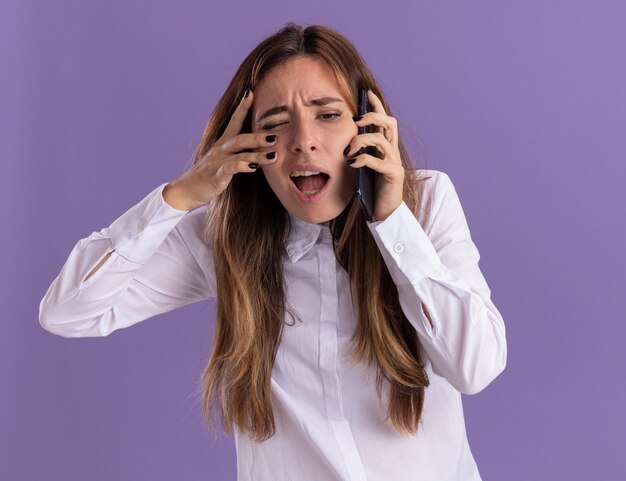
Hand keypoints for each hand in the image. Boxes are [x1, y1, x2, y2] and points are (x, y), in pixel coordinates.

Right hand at [165, 90, 277, 210]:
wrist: (186, 190)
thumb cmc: (208, 176)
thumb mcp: (223, 161)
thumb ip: (239, 154)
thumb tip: (258, 151)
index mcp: (222, 144)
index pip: (234, 121)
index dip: (242, 107)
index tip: (251, 92)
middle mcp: (220, 149)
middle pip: (241, 138)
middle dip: (258, 136)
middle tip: (276, 136)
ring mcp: (218, 162)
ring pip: (239, 153)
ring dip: (257, 154)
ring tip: (273, 155)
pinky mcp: (216, 175)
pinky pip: (231, 167)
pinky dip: (243, 166)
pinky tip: (254, 167)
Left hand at [344, 90, 403, 221]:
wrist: (385, 211)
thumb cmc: (372, 188)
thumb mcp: (363, 165)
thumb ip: (359, 151)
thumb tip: (344, 139)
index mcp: (386, 147)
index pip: (384, 120)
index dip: (377, 105)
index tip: (366, 93)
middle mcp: (393, 152)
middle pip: (389, 124)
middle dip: (373, 116)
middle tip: (356, 119)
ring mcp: (395, 163)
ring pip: (382, 141)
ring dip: (363, 140)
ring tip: (349, 148)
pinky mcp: (393, 175)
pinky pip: (379, 163)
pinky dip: (364, 160)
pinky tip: (353, 163)